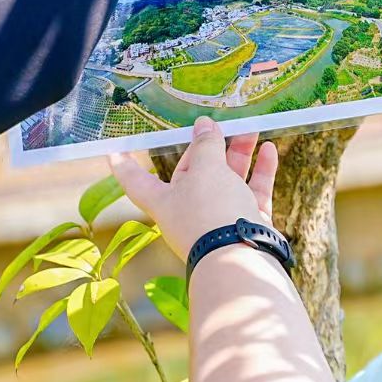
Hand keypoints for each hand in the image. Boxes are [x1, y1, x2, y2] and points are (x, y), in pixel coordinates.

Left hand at [110, 117, 277, 260]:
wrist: (242, 257)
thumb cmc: (211, 212)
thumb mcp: (205, 169)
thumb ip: (206, 145)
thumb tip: (205, 125)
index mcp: (163, 200)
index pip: (135, 180)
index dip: (124, 164)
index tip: (112, 151)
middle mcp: (188, 211)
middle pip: (194, 172)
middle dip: (208, 146)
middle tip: (221, 124)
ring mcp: (219, 219)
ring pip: (228, 180)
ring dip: (239, 153)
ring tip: (251, 129)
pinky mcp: (245, 224)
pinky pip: (252, 193)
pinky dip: (260, 171)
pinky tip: (269, 149)